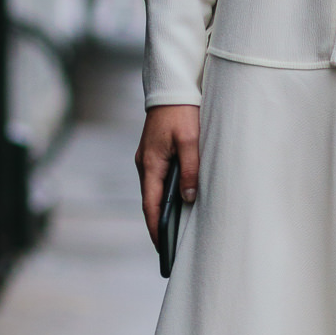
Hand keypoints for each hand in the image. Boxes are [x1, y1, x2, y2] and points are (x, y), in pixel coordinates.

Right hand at [136, 104, 199, 247]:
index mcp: (150, 163)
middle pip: (151, 200)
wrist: (172, 87)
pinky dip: (165, 193)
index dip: (156, 227)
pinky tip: (179, 201)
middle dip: (159, 223)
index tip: (163, 247)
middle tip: (171, 246)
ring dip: (163, 208)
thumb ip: (190, 170)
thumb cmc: (182, 112)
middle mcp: (145, 163)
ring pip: (154, 190)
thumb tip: (188, 198)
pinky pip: (158, 179)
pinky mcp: (155, 152)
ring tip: (176, 228)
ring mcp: (148, 158)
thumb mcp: (190, 141)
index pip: (150, 204)